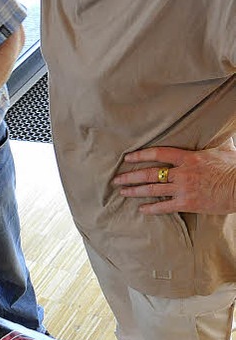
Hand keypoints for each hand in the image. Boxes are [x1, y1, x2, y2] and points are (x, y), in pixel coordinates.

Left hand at [113, 145, 235, 213]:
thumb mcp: (224, 149)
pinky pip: (164, 207)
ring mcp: (183, 189)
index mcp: (189, 158)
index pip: (159, 153)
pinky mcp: (187, 204)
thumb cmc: (234, 168)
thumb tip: (218, 130)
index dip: (141, 155)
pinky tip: (141, 209)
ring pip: (153, 190)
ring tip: (122, 191)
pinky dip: (151, 208)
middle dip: (130, 176)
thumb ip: (215, 141)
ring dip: (135, 191)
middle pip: (150, 173)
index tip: (128, 157)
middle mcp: (182, 173)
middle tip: (116, 179)